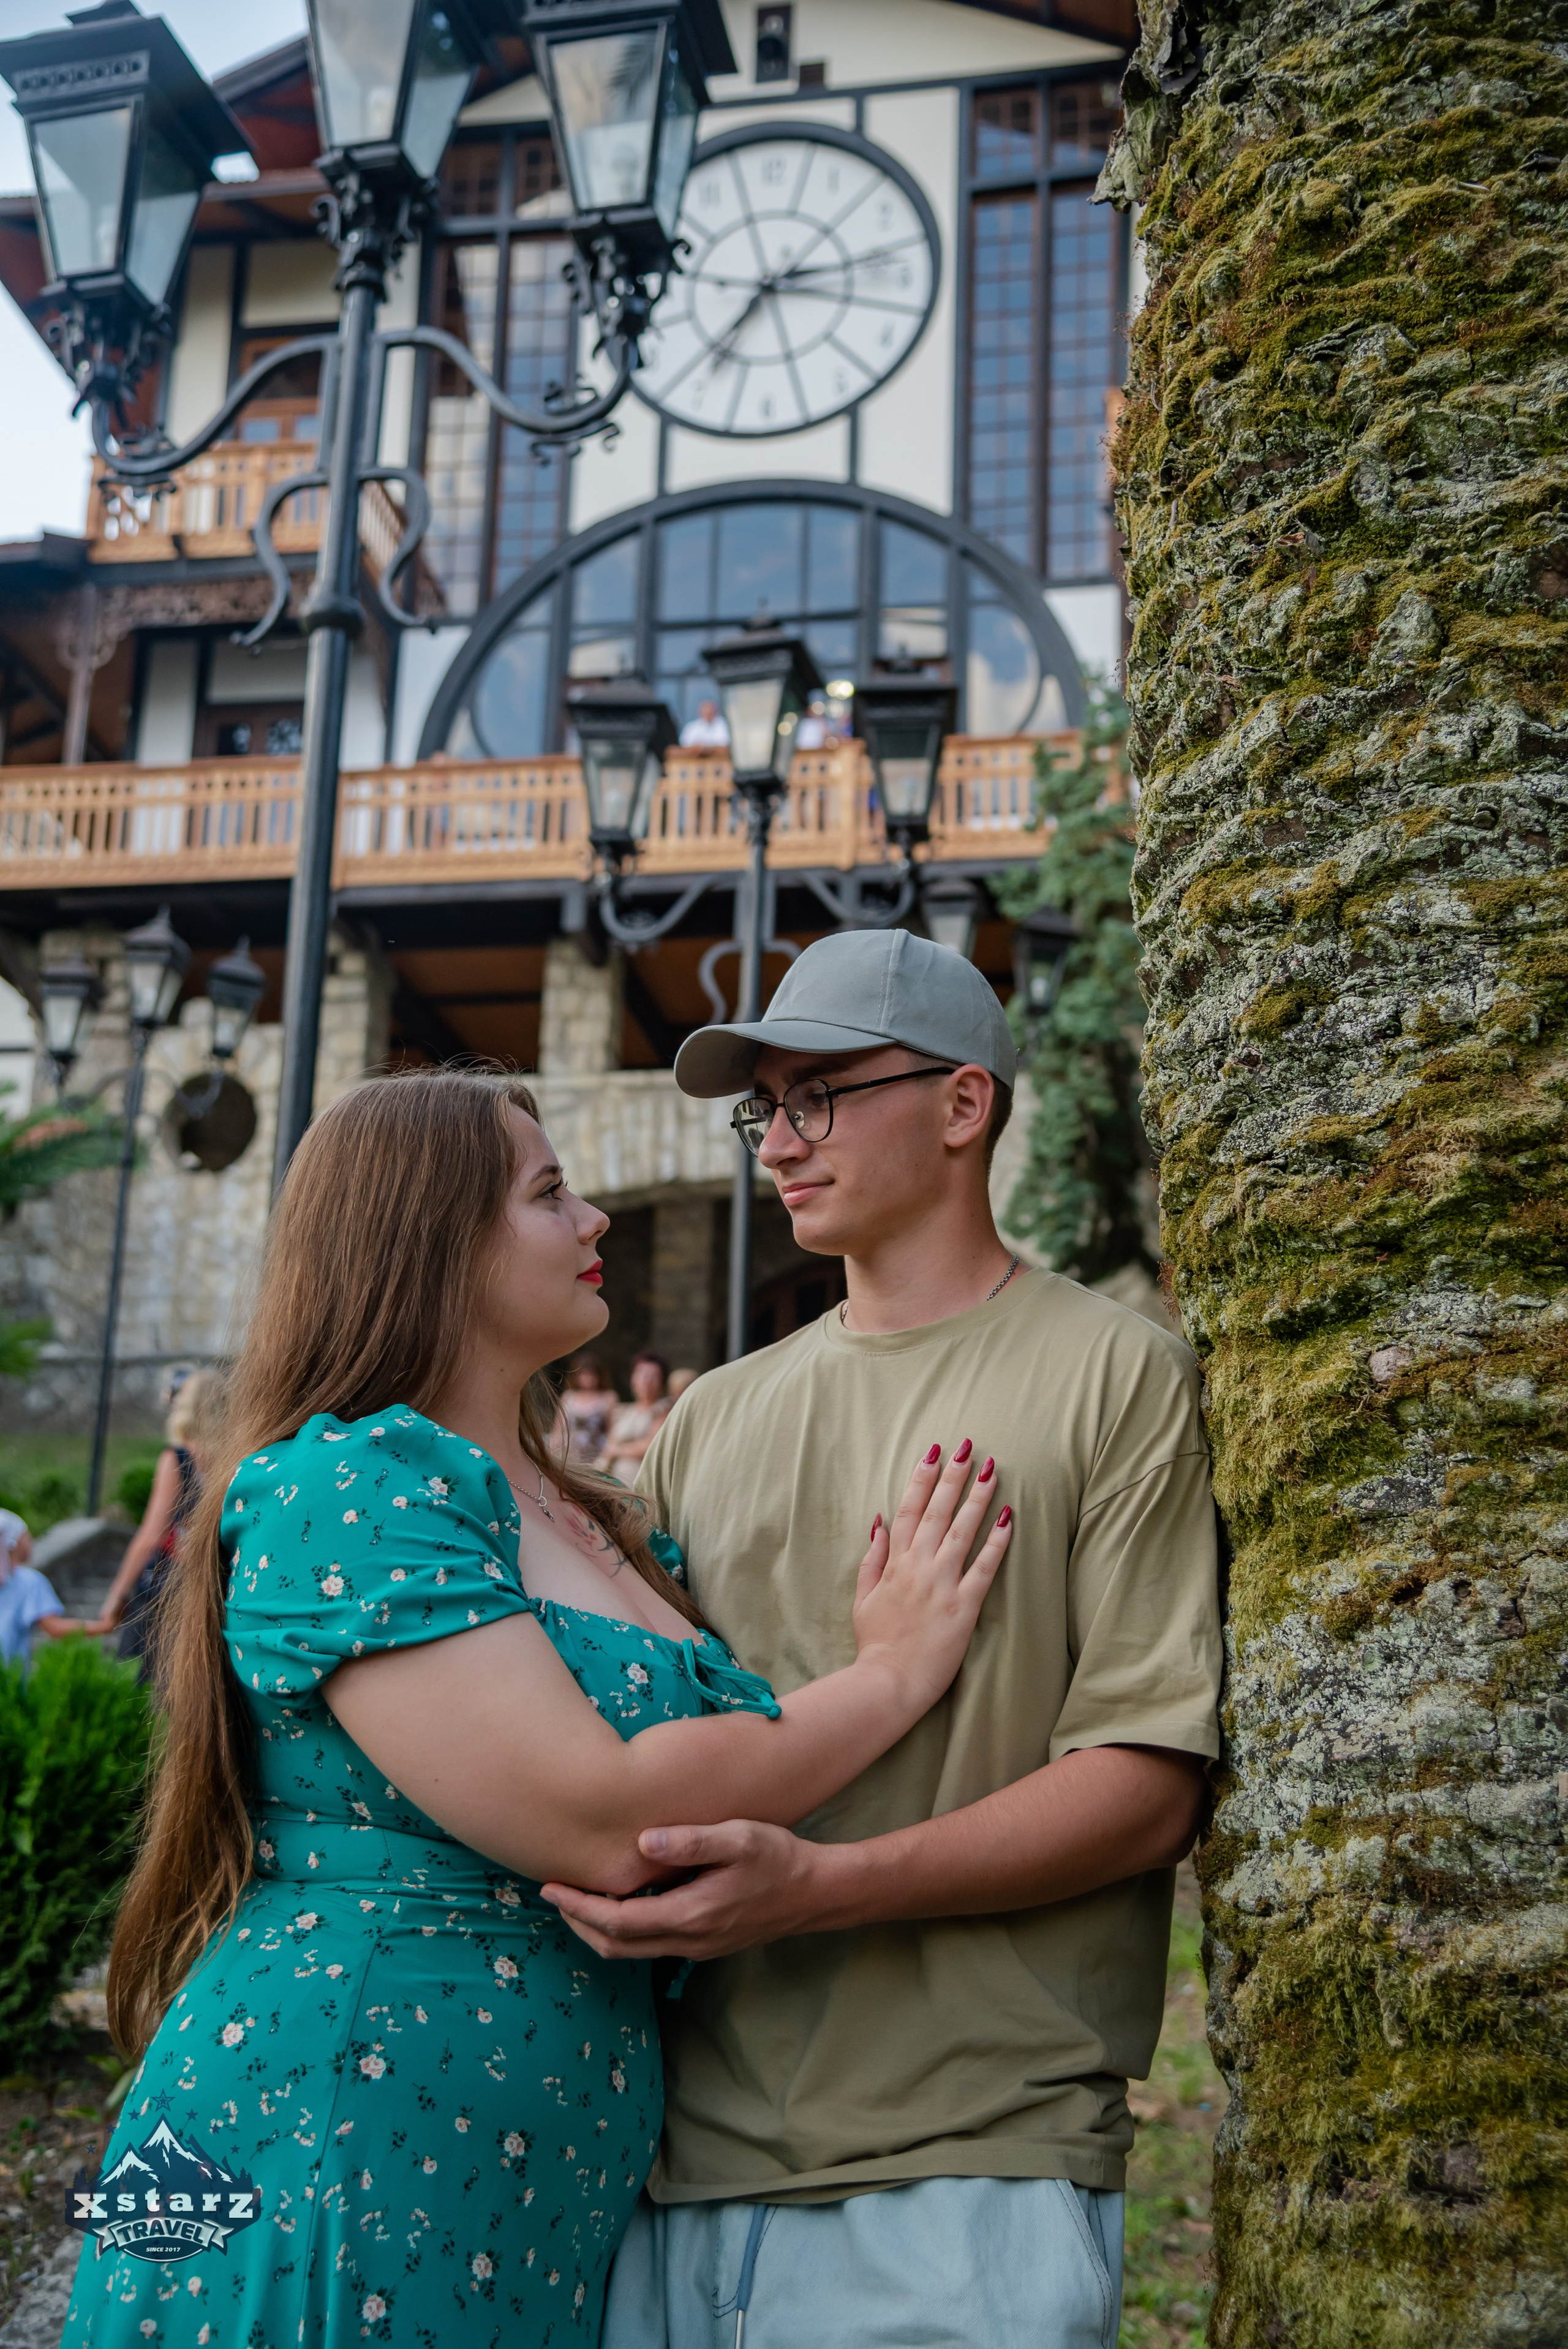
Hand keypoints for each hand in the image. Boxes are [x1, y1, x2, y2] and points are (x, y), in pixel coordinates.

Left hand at [542, 1820, 826, 1960]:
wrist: (815, 1893)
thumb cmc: (778, 1858)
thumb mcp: (739, 1838)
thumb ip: (692, 1841)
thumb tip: (643, 1841)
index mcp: (691, 1915)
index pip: (618, 1922)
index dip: (579, 1908)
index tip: (551, 1888)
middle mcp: (689, 1940)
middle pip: (616, 1946)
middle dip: (578, 1922)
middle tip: (553, 1894)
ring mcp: (697, 1948)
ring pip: (632, 1952)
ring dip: (598, 1929)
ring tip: (576, 1900)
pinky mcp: (704, 1945)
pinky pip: (651, 1946)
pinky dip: (623, 1930)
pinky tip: (621, 1903)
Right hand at [850, 1441, 1010, 1714]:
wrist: (887, 1682)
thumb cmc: (875, 1644)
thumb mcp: (863, 1597)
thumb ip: (872, 1558)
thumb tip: (878, 1521)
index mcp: (894, 1562)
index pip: (908, 1509)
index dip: (922, 1478)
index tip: (934, 1452)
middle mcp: (919, 1566)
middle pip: (938, 1510)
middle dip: (954, 1475)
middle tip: (969, 1445)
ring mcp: (942, 1584)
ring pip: (962, 1531)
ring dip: (978, 1497)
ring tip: (992, 1469)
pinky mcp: (964, 1606)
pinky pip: (984, 1568)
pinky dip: (996, 1542)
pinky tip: (1008, 1518)